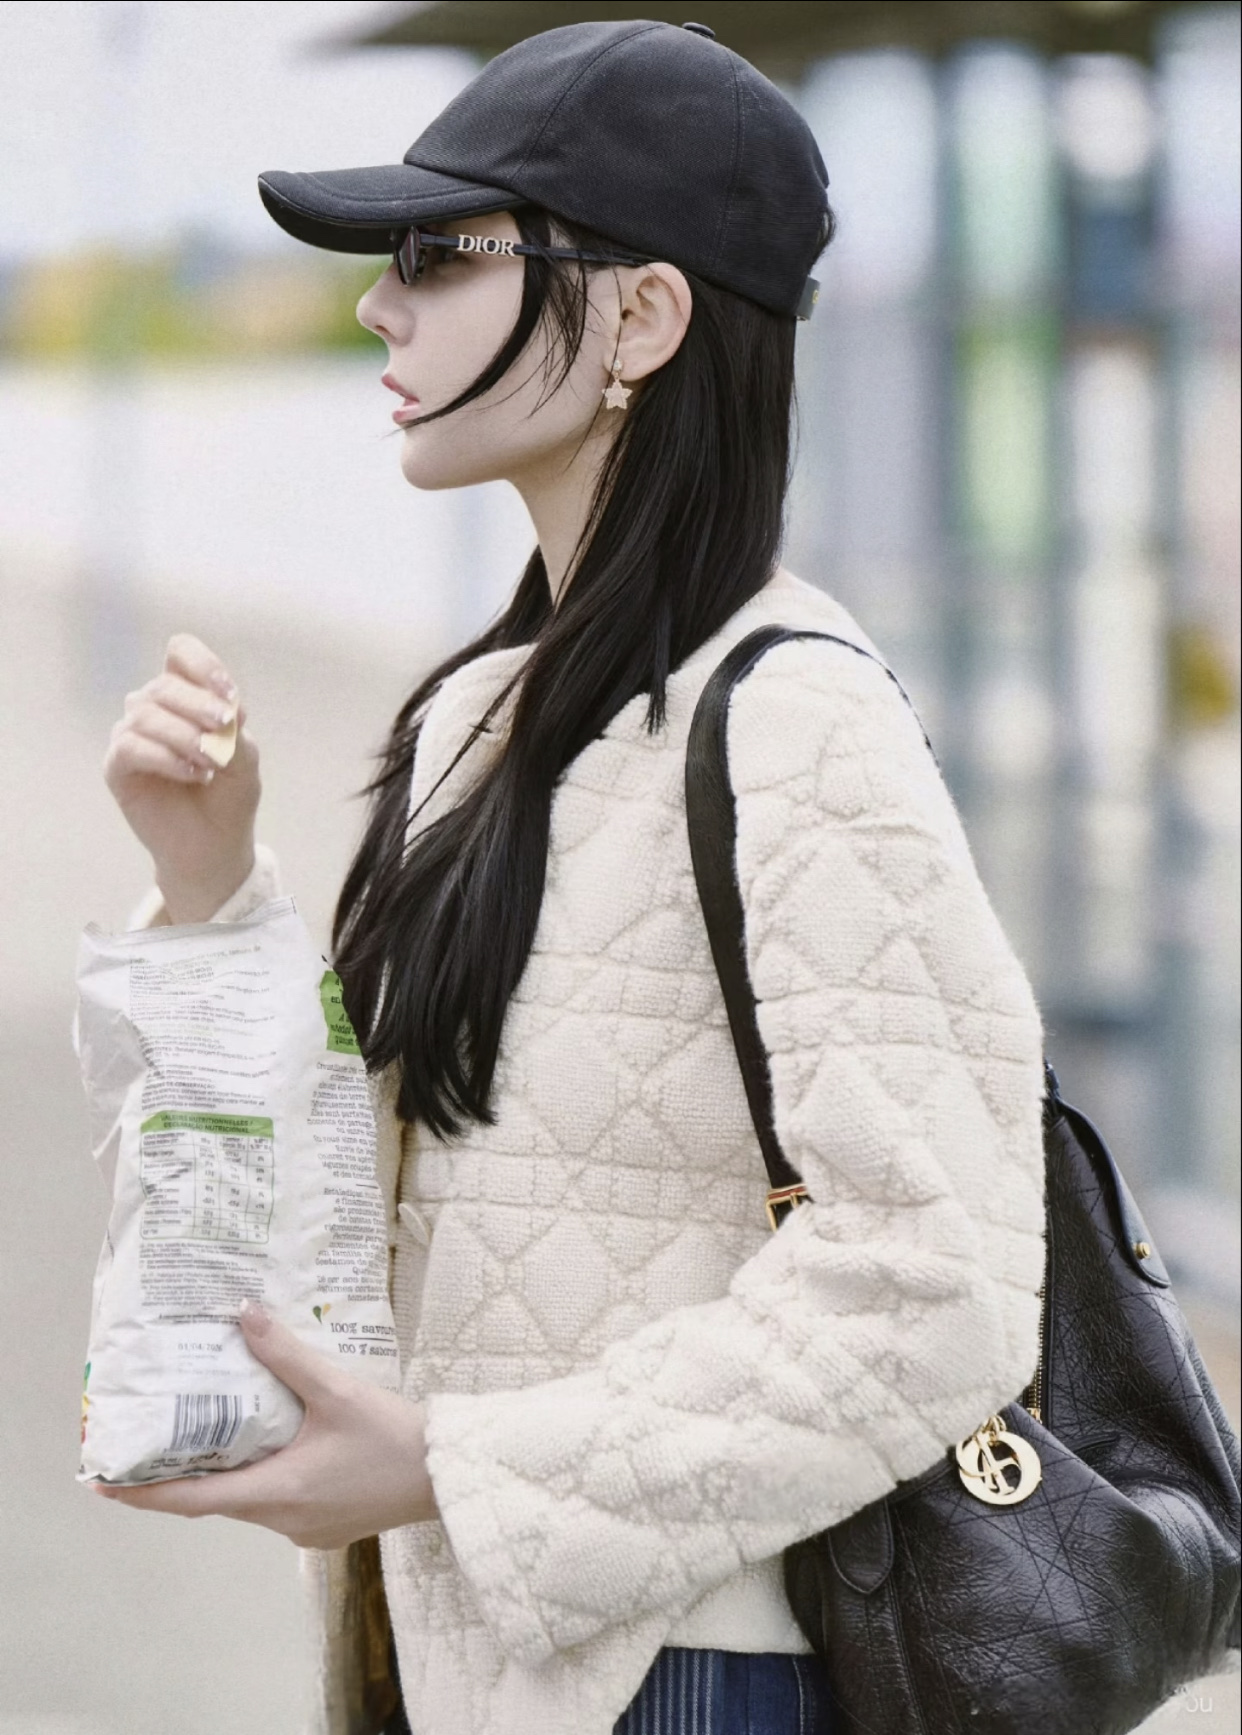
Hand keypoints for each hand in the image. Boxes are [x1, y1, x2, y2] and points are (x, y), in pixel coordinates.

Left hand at [94, 1301, 437, 1549]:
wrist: (449, 1476)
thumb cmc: (395, 1438)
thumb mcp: (337, 1391)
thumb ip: (286, 1355)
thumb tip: (244, 1315)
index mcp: (277, 1493)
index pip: (192, 1500)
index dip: (143, 1494)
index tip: (103, 1485)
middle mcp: (283, 1520)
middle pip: (218, 1500)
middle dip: (184, 1473)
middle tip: (156, 1442)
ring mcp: (307, 1528)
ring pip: (250, 1501)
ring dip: (228, 1471)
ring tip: (212, 1431)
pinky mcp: (328, 1524)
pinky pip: (279, 1502)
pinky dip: (263, 1476)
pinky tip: (275, 1442)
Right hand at [103, 633, 260, 922]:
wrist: (214, 846)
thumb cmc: (229, 797)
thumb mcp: (244, 758)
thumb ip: (233, 728)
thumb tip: (219, 709)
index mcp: (185, 696)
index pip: (180, 653)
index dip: (202, 665)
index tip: (229, 695)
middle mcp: (153, 709)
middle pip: (166, 684)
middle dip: (200, 706)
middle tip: (224, 731)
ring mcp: (131, 735)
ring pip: (147, 714)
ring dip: (185, 736)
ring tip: (211, 763)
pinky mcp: (117, 766)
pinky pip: (131, 746)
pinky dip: (166, 757)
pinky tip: (193, 774)